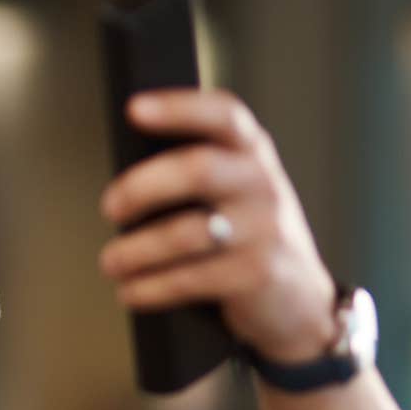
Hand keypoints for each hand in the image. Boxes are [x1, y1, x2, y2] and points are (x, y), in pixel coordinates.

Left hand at [97, 89, 338, 362]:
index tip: (134, 108)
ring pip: (185, 233)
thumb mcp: (238, 194)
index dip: (179, 108)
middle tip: (110, 208)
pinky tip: (131, 292)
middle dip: (141, 188)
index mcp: (252, 155)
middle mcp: (262, 185)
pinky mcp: (256, 275)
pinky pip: (189, 279)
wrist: (299, 301)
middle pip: (197, 169)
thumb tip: (125, 184)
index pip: (223, 116)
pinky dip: (149, 288)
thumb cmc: (250, 239)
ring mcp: (264, 231)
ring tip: (111, 262)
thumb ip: (198, 174)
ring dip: (135, 251)